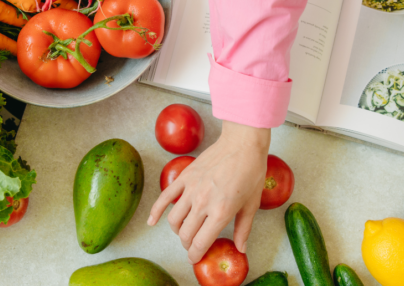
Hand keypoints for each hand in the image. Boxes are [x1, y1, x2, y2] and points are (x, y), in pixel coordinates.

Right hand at [147, 120, 269, 263]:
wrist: (242, 144)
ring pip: (173, 220)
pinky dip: (155, 211)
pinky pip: (164, 197)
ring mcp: (191, 189)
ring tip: (184, 230)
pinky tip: (152, 221)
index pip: (200, 243)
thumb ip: (243, 229)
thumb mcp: (252, 204)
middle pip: (185, 234)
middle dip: (187, 245)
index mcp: (221, 212)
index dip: (195, 255)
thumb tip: (241, 248)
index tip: (196, 258)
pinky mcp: (184, 177)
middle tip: (194, 245)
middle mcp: (203, 203)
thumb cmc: (251, 172)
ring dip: (177, 230)